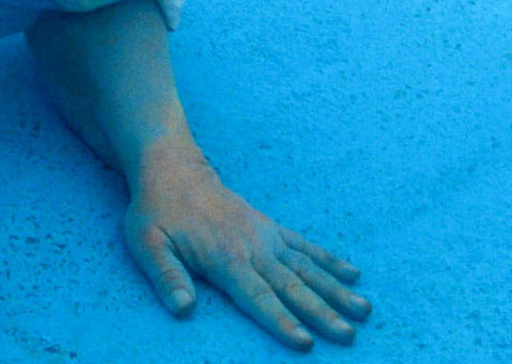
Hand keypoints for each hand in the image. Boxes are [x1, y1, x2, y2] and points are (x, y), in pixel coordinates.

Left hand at [125, 141, 368, 350]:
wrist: (172, 168)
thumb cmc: (156, 211)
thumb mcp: (146, 243)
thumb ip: (166, 276)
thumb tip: (182, 309)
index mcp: (225, 258)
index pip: (258, 297)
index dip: (282, 322)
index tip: (306, 343)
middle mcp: (253, 248)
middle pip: (292, 286)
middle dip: (322, 313)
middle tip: (349, 336)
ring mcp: (266, 236)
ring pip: (307, 268)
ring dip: (336, 290)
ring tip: (365, 310)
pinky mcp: (270, 227)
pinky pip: (304, 246)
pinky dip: (329, 260)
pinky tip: (354, 274)